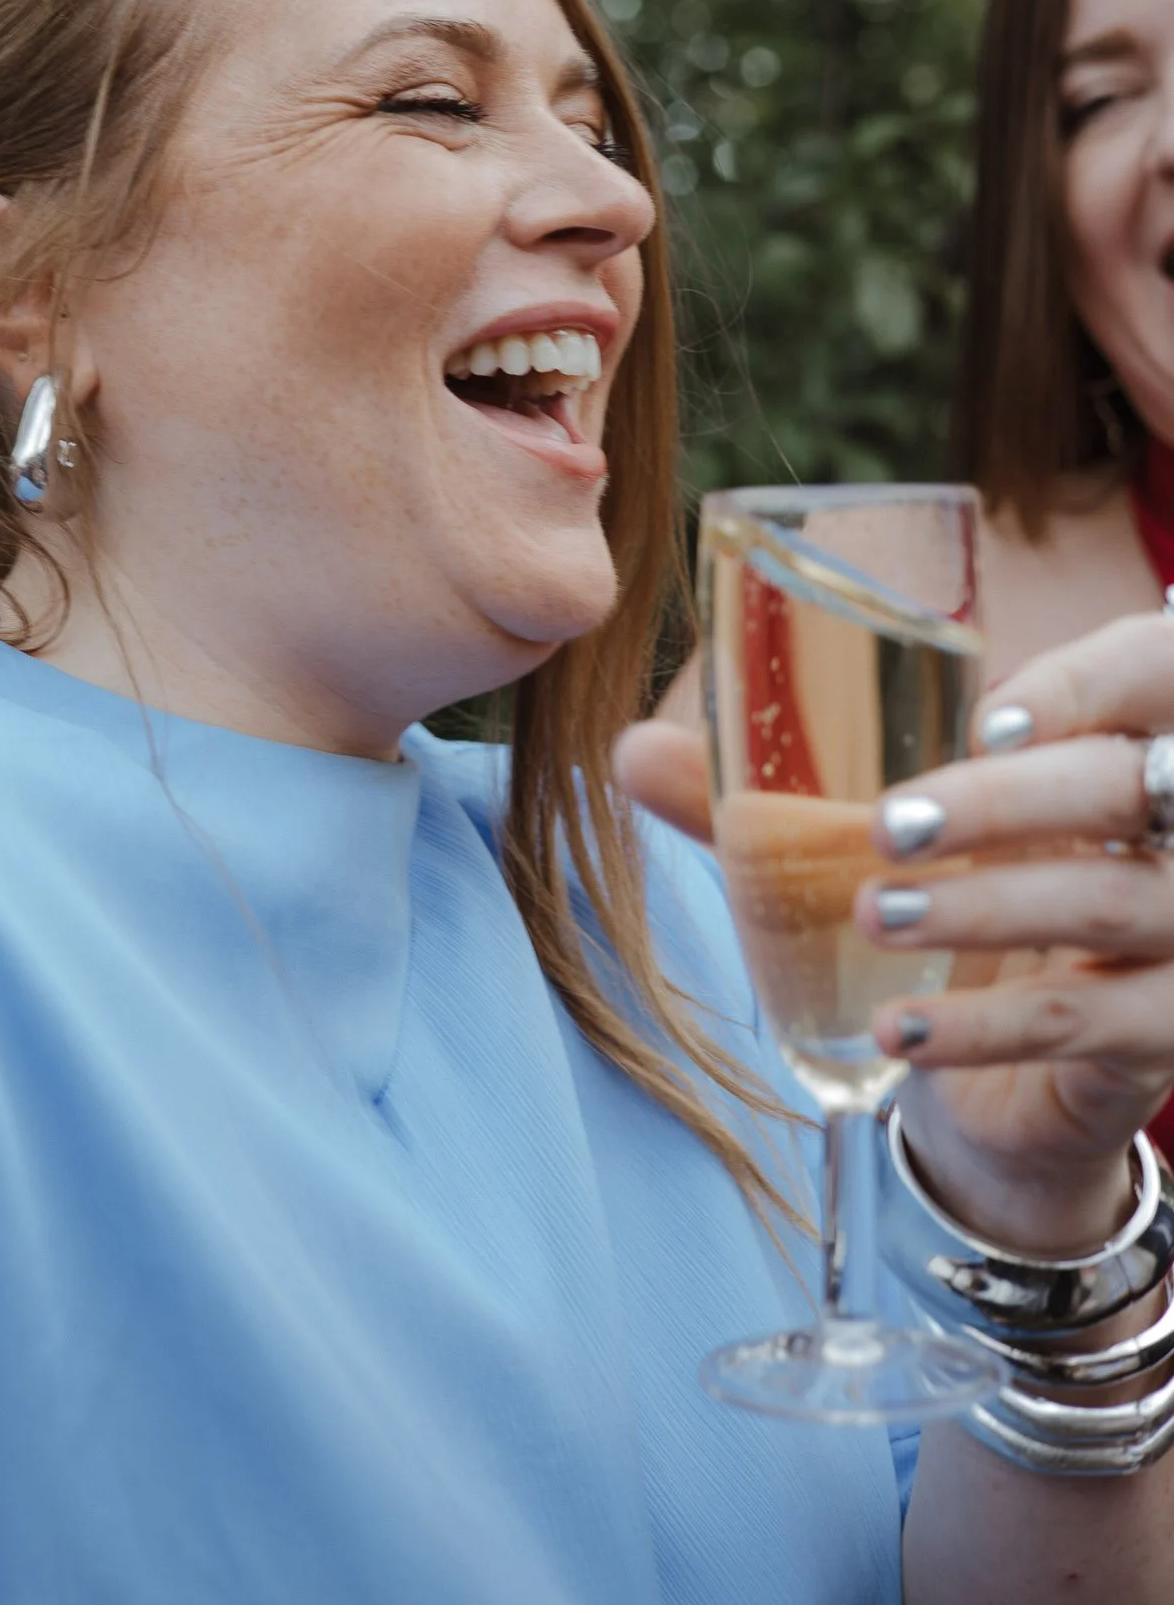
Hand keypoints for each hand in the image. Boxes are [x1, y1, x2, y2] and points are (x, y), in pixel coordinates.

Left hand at [616, 612, 1173, 1257]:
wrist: (1017, 1084)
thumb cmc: (953, 917)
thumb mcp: (872, 846)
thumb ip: (773, 796)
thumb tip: (631, 750)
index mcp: (1121, 740)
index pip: (1150, 669)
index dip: (1089, 681)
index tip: (985, 717)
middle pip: (1132, 785)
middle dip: (1008, 798)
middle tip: (886, 827)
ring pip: (1113, 902)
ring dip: (982, 909)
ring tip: (871, 914)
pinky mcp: (1164, 1037)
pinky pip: (1087, 1022)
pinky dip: (983, 1028)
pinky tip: (892, 1032)